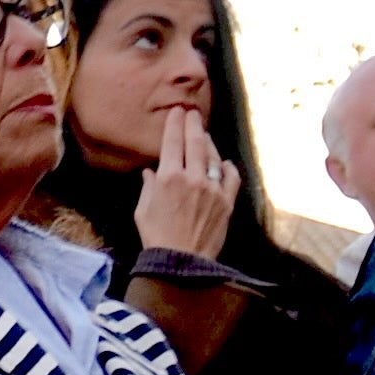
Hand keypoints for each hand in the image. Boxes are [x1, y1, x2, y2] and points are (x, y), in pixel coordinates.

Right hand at [139, 109, 241, 260]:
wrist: (181, 262)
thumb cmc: (156, 238)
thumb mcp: (143, 211)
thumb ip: (148, 188)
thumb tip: (149, 173)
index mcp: (168, 178)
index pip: (172, 142)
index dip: (175, 124)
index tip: (177, 112)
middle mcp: (192, 178)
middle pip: (195, 142)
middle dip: (193, 124)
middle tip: (192, 113)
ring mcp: (212, 189)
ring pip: (213, 156)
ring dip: (208, 143)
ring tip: (204, 135)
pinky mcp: (226, 202)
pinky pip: (231, 177)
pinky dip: (226, 167)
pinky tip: (223, 164)